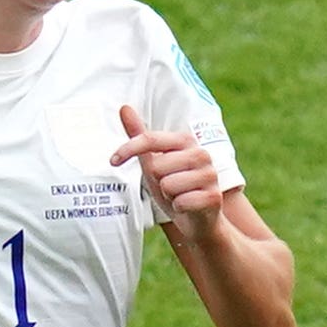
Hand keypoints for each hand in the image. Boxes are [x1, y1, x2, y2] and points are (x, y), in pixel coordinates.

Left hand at [113, 104, 227, 244]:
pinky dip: (178, 208)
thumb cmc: (175, 188)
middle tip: (169, 187)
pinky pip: (180, 202)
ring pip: (168, 186)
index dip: (128, 149)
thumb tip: (124, 107)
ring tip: (179, 196)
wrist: (199, 219)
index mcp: (186, 141)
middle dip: (157, 182)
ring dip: (168, 197)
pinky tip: (188, 207)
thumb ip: (140, 137)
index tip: (113, 161)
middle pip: (157, 167)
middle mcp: (201, 154)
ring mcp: (210, 175)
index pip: (150, 139)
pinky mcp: (213, 197)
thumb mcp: (153, 162)